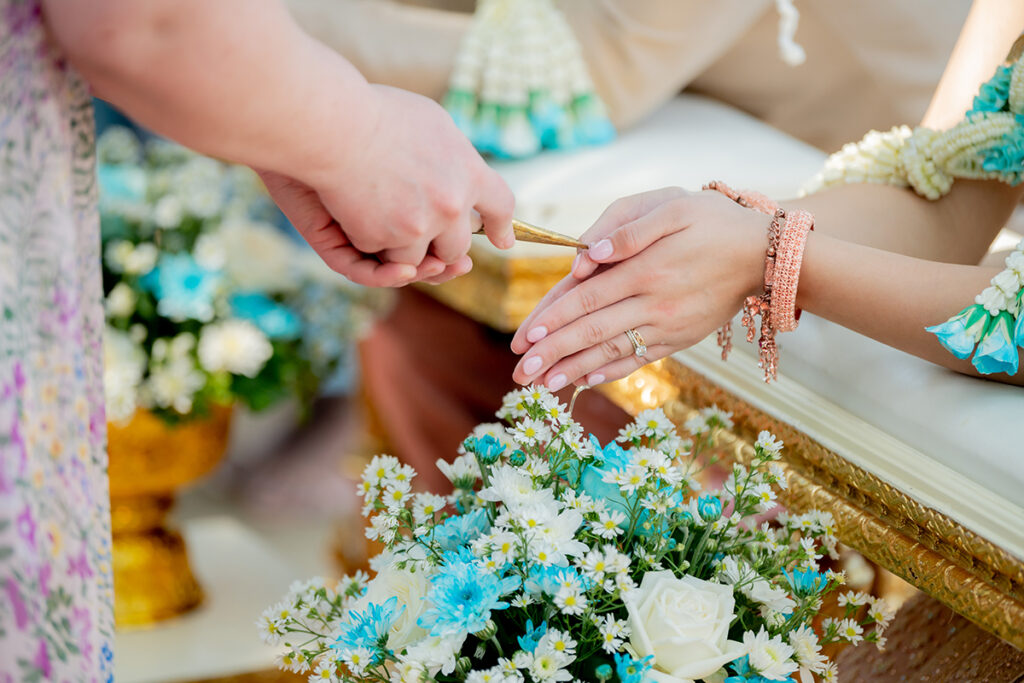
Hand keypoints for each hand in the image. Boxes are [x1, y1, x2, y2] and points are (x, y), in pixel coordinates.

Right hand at [279, 84, 513, 285]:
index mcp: (470, 173)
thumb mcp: (434, 123)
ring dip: (403, 245)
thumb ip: (455, 156)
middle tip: (421, 228)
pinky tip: (357, 214)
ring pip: (420, 258)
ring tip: (381, 217)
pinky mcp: (383, 239)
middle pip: (458, 246)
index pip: (501, 208)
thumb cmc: (378, 113)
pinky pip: (383, 255)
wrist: (334, 123)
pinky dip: (371, 240)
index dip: (503, 227)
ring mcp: (418, 226)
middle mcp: (452, 205)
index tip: (502, 241)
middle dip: (442, 242)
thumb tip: (466, 173)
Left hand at [510, 189, 768, 388]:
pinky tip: (585, 381)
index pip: (587, 297)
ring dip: (573, 369)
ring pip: (612, 351)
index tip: (523, 337)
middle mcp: (654, 303)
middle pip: (592, 331)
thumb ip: (625, 229)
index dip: (553, 318)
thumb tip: (585, 256)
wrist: (765, 253)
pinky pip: (638, 359)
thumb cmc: (712, 219)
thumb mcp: (671, 206)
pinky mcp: (679, 338)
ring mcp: (667, 326)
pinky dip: (611, 372)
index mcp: (646, 268)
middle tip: (519, 372)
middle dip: (552, 353)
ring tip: (542, 384)